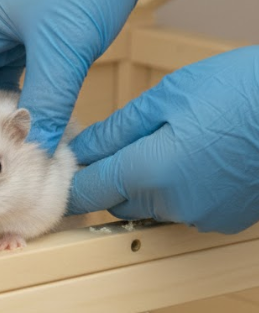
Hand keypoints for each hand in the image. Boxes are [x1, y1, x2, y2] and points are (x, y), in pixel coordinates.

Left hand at [67, 47, 258, 233]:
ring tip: (179, 144)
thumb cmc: (242, 91)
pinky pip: (182, 210)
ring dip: (148, 185)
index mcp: (148, 173)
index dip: (72, 178)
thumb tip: (79, 149)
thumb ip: (115, 131)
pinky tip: (202, 160)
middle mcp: (170, 205)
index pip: (85, 193)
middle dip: (114, 176)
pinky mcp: (223, 221)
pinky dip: (180, 191)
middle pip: (115, 201)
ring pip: (148, 207)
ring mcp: (200, 217)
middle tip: (135, 140)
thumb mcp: (167, 97)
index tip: (71, 163)